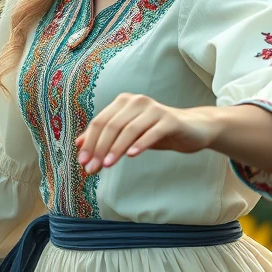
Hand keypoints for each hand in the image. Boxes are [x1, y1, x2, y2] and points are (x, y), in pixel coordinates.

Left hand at [74, 93, 216, 174]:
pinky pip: (152, 132)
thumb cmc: (156, 132)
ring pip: (130, 129)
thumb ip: (105, 137)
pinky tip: (131, 155)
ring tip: (107, 165)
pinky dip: (140, 143)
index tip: (82, 163)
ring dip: (116, 148)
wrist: (192, 130)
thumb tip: (79, 143)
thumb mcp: (128, 134)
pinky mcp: (170, 121)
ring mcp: (154, 110)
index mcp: (124, 102)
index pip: (100, 122)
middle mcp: (137, 101)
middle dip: (99, 148)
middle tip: (92, 169)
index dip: (90, 143)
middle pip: (112, 126)